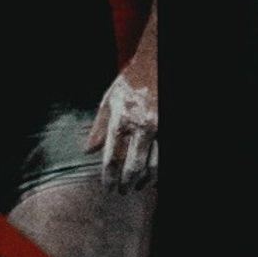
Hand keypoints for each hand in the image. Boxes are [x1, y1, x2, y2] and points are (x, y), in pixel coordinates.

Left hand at [89, 69, 157, 190]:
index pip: (113, 158)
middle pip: (133, 167)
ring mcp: (159, 129)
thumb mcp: (109, 101)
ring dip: (145, 181)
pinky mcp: (169, 129)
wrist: (154, 64)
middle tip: (122, 192)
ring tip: (138, 187)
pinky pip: (164, 157)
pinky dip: (158, 170)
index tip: (107, 188)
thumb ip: (99, 128)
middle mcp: (141, 127)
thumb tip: (88, 151)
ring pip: (154, 166)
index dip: (109, 177)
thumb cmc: (129, 83)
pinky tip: (152, 176)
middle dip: (126, 184)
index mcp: (121, 120)